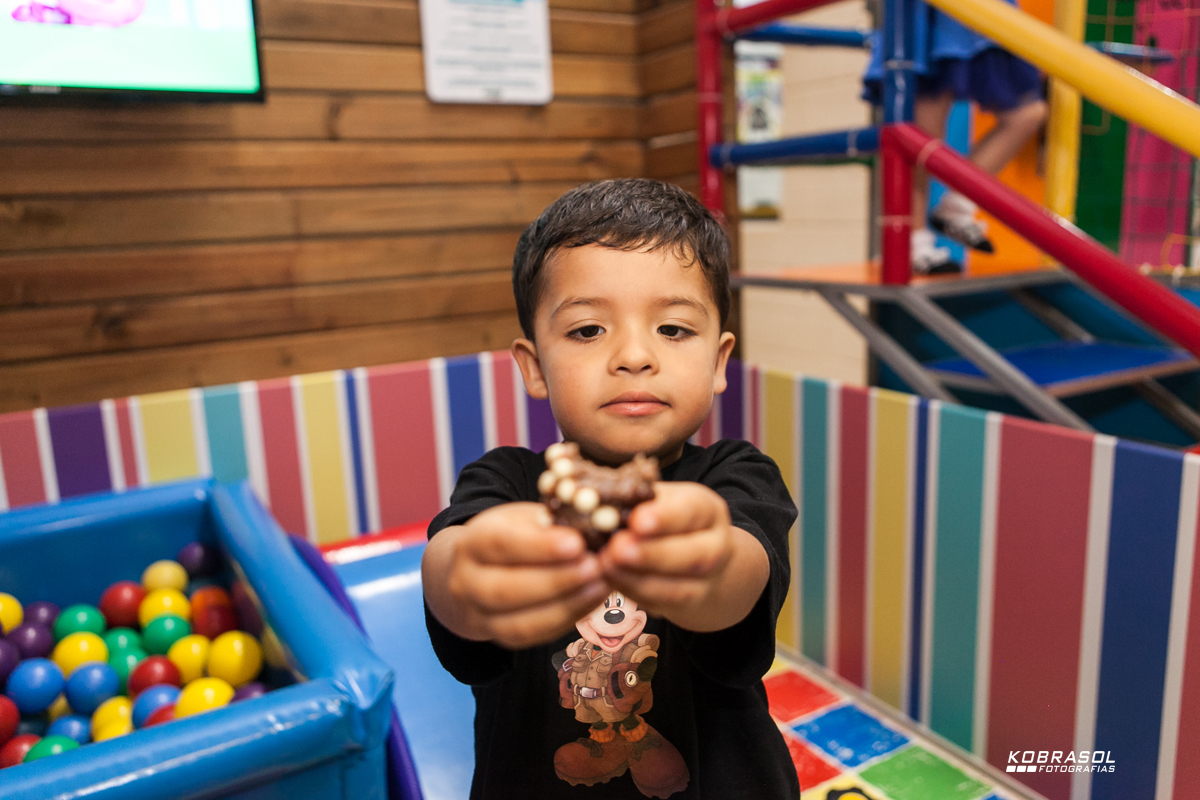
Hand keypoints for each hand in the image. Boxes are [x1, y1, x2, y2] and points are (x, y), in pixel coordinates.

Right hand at [433, 502, 609, 648]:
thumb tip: (589, 528)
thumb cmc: (508, 537)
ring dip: (566, 605)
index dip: (539, 546)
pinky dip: (567, 619)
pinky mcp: (499, 637)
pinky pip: (533, 636)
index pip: (500, 545)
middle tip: (596, 567)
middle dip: (557, 580)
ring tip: (601, 584)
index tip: (577, 543)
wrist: (473, 572)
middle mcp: (466, 583)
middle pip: (506, 589)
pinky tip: (592, 599)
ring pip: (520, 621)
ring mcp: (479, 615)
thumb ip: (547, 523)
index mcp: (471, 543)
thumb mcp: (520, 519)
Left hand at [597, 482, 735, 620]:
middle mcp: (716, 545)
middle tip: (616, 549)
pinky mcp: (689, 602)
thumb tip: (596, 498)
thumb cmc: (661, 515)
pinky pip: (663, 603)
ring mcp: (707, 579)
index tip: (637, 521)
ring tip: (606, 565)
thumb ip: (634, 499)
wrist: (688, 550)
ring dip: (639, 579)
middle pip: (694, 555)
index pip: (692, 511)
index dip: (665, 518)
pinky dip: (634, 593)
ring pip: (680, 587)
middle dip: (652, 554)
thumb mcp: (655, 498)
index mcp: (707, 509)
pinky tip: (610, 579)